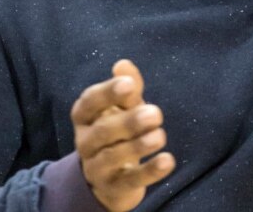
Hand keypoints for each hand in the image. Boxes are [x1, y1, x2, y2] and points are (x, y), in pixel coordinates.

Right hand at [72, 60, 174, 211]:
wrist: (109, 178)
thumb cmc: (117, 132)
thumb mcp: (122, 108)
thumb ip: (127, 88)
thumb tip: (123, 64)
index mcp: (84, 116)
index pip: (90, 102)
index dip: (108, 92)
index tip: (129, 84)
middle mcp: (85, 142)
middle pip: (102, 131)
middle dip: (129, 122)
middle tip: (156, 113)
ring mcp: (97, 167)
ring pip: (113, 157)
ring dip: (138, 145)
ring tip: (160, 136)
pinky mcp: (113, 188)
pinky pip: (130, 180)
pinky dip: (150, 171)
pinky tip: (168, 160)